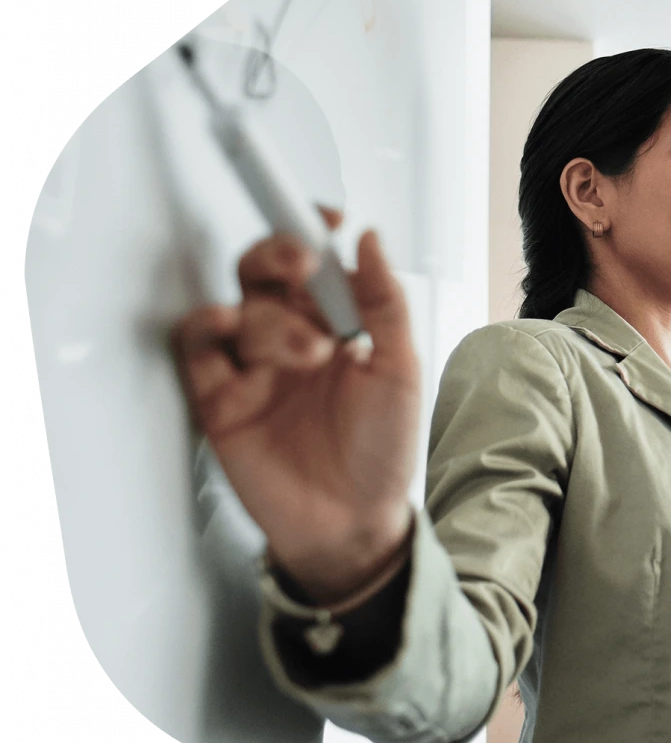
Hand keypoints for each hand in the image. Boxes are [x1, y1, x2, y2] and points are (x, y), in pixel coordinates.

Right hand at [172, 209, 420, 604]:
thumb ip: (385, 304)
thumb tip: (369, 239)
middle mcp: (291, 339)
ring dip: (272, 317)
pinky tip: (232, 331)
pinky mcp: (221, 399)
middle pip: (264, 273)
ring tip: (312, 353)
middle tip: (303, 266)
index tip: (328, 219)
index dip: (313, 232)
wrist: (353, 523)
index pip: (315, 264)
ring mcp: (254, 368)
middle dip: (278, 255)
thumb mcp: (400, 372)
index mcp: (337, 325)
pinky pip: (197, 348)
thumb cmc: (382, 452)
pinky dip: (206, 327)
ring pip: (239, 307)